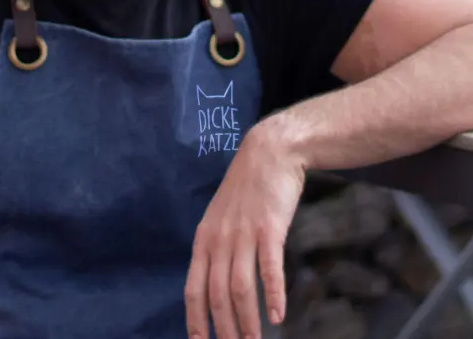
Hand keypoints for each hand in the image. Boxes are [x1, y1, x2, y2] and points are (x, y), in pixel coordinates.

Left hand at [185, 122, 305, 338]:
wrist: (270, 152)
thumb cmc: (248, 187)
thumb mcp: (222, 216)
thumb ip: (218, 246)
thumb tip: (217, 280)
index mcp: (204, 239)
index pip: (194, 288)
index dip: (196, 319)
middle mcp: (219, 240)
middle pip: (217, 295)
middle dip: (224, 328)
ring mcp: (243, 234)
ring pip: (241, 288)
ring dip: (247, 320)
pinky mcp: (269, 229)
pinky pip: (269, 269)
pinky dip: (273, 294)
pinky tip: (278, 315)